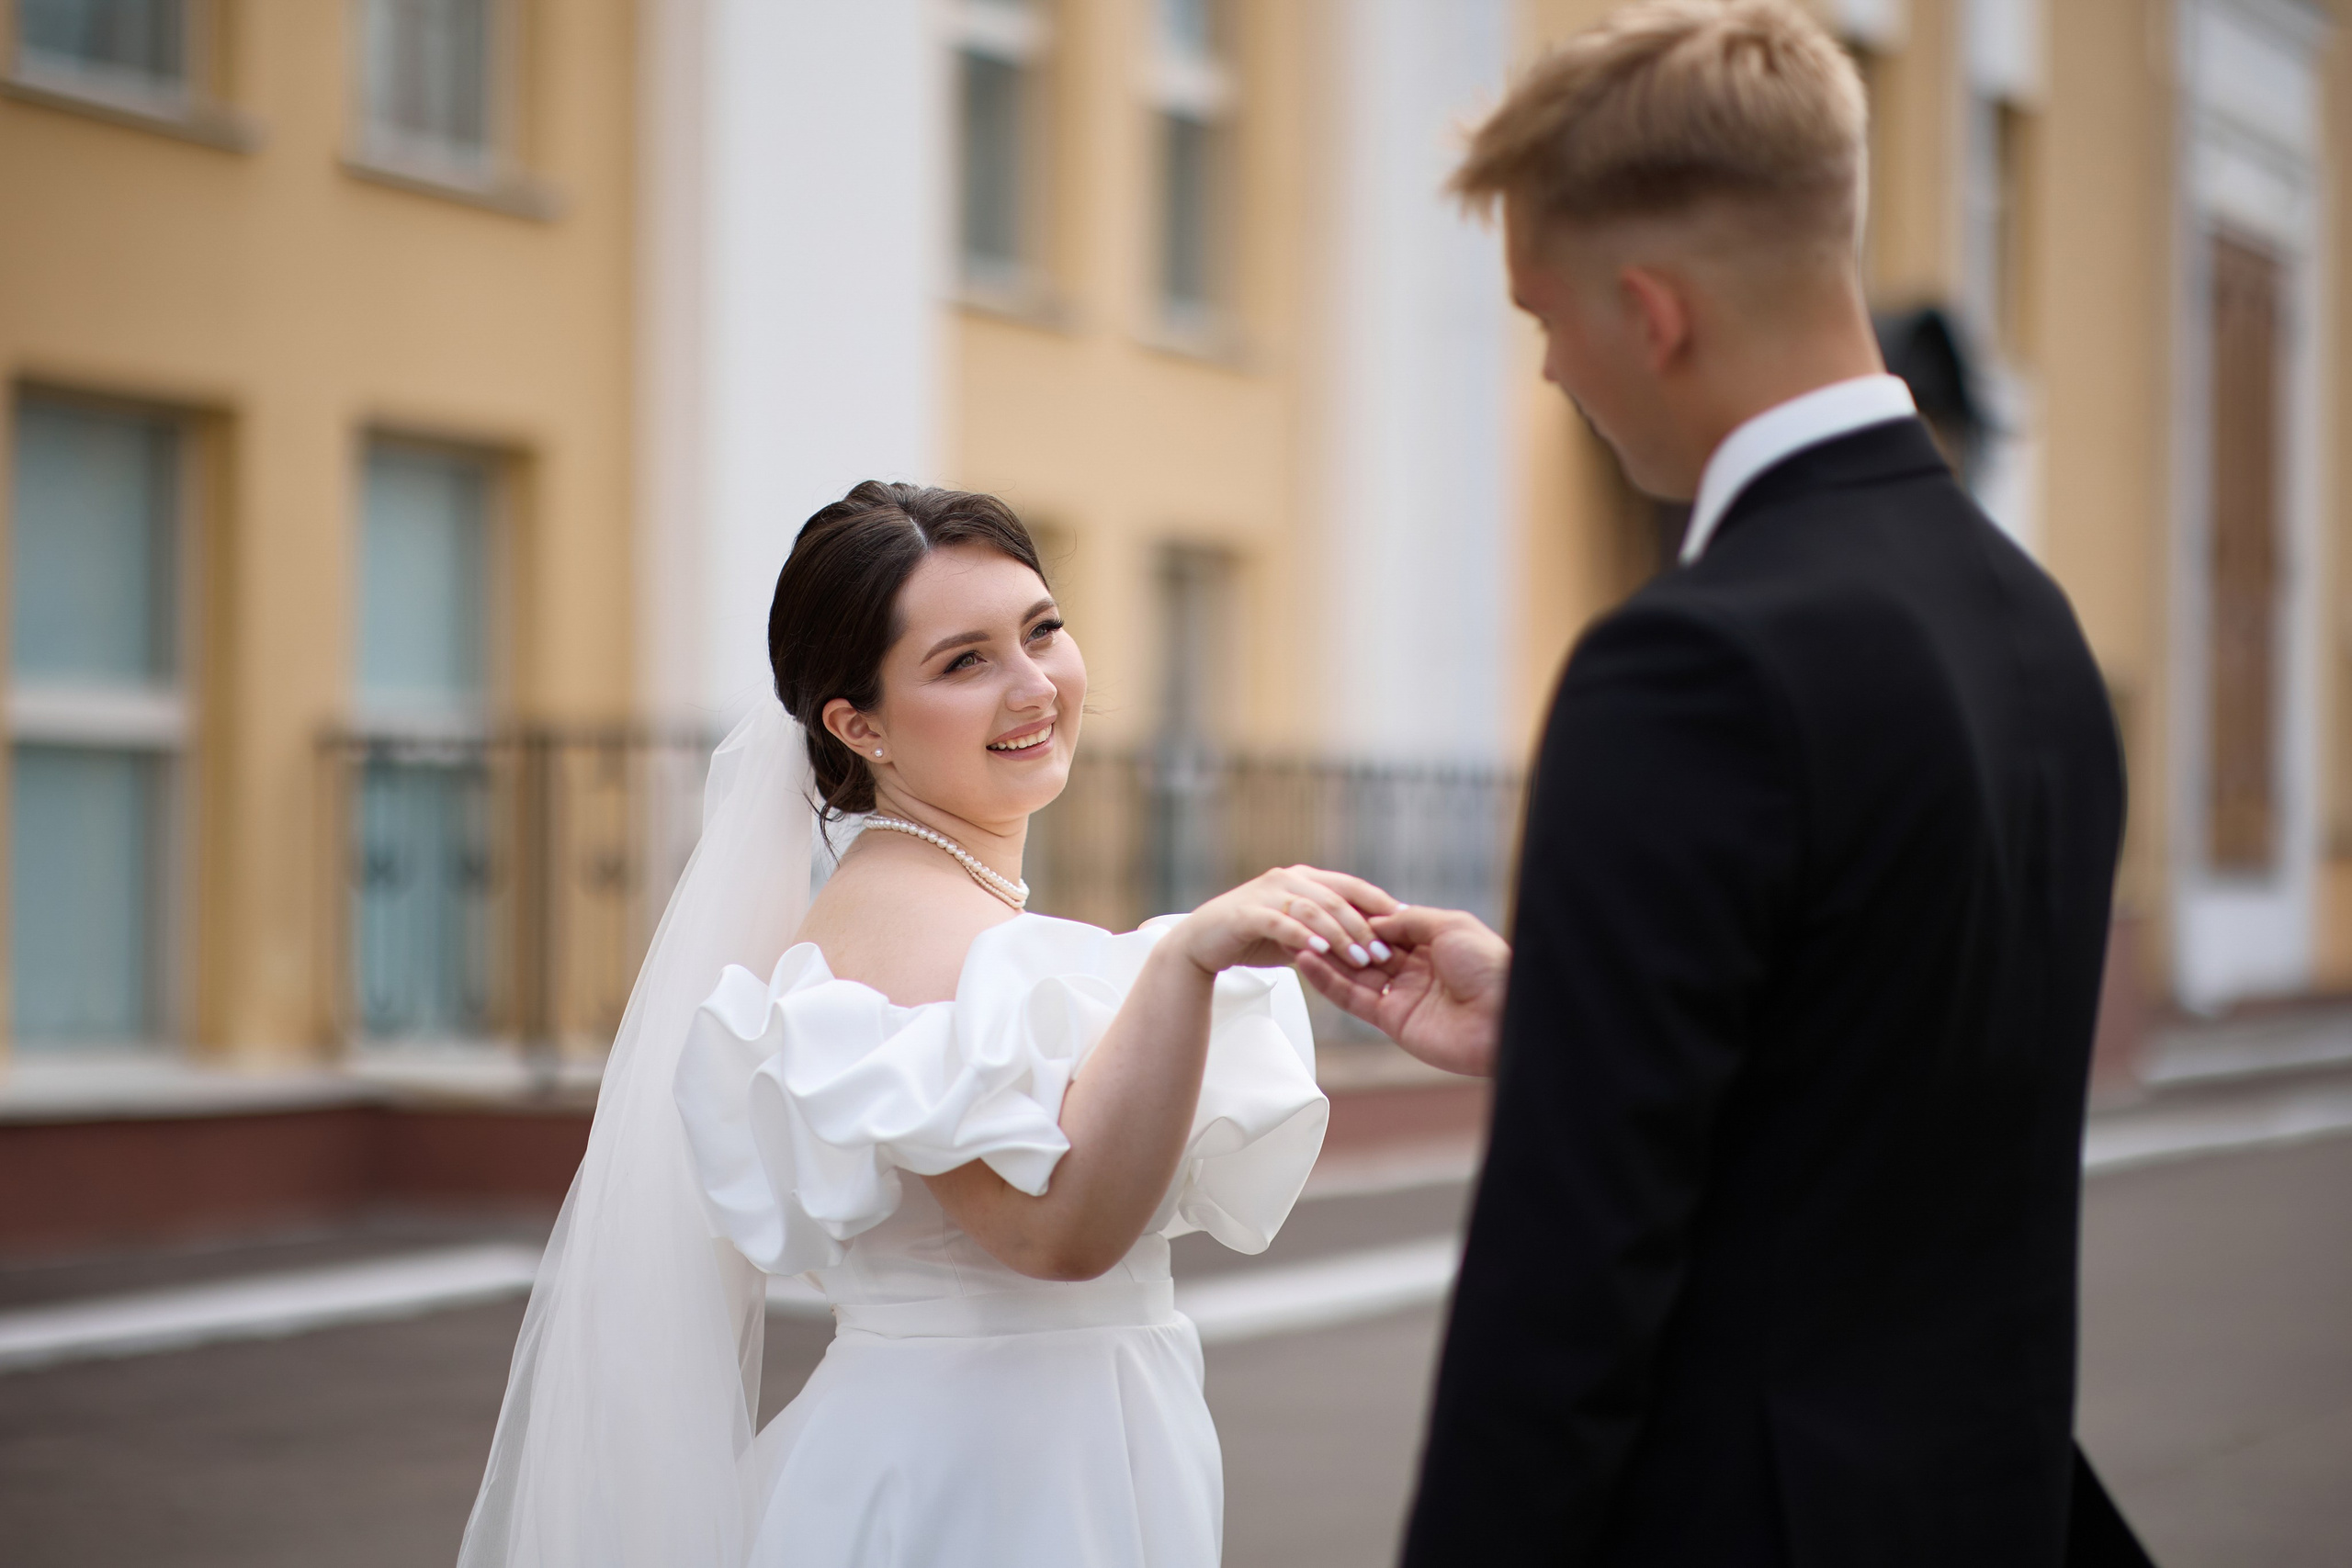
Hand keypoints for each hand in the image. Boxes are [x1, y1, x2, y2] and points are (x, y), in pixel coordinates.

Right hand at [1169, 866, 1402, 975]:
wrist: (1202, 943)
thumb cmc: (1253, 937)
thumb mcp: (1298, 933)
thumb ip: (1327, 933)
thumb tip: (1368, 944)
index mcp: (1306, 879)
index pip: (1351, 887)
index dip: (1380, 902)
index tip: (1407, 922)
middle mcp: (1289, 879)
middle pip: (1337, 898)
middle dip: (1365, 926)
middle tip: (1386, 953)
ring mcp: (1267, 893)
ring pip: (1314, 909)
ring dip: (1340, 935)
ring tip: (1361, 958)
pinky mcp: (1247, 913)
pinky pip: (1281, 923)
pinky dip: (1302, 936)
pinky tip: (1319, 952)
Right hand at [1299, 905, 1508, 1077]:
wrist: (1504, 1018)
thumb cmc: (1488, 967)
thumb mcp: (1449, 926)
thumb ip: (1408, 920)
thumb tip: (1376, 919)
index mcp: (1432, 944)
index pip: (1385, 927)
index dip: (1359, 916)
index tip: (1331, 902)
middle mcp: (1415, 969)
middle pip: (1365, 949)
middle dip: (1338, 936)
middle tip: (1306, 920)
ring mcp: (1401, 995)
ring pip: (1352, 973)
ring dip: (1325, 957)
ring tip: (1294, 938)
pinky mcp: (1391, 1020)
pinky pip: (1352, 998)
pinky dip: (1327, 981)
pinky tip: (1307, 961)